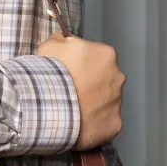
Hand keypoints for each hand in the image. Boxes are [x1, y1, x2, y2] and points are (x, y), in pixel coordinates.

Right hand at [36, 33, 124, 150]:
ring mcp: (118, 103)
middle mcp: (118, 77)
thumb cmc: (51, 75)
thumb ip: (61, 40)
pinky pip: (106, 123)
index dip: (82, 67)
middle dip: (91, 86)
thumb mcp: (49, 47)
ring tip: (72, 112)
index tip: (68, 75)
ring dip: (93, 106)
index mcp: (106, 55)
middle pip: (105, 80)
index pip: (97, 58)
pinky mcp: (114, 125)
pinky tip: (79, 126)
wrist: (51, 109)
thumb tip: (65, 39)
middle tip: (70, 94)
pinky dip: (95, 125)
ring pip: (106, 102)